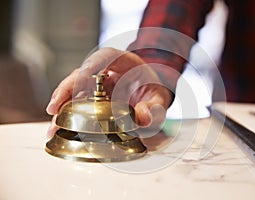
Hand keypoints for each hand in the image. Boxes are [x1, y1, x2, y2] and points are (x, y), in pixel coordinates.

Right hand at [46, 47, 172, 137]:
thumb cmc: (154, 90)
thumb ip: (155, 108)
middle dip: (66, 90)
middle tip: (54, 108)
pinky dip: (68, 113)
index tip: (80, 78)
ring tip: (53, 125)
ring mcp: (96, 82)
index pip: (104, 56)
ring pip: (74, 88)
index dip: (91, 65)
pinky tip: (60, 126)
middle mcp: (105, 69)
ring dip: (61, 105)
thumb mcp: (159, 99)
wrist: (151, 92)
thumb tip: (142, 117)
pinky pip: (77, 101)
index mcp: (123, 61)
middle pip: (81, 73)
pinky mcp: (92, 94)